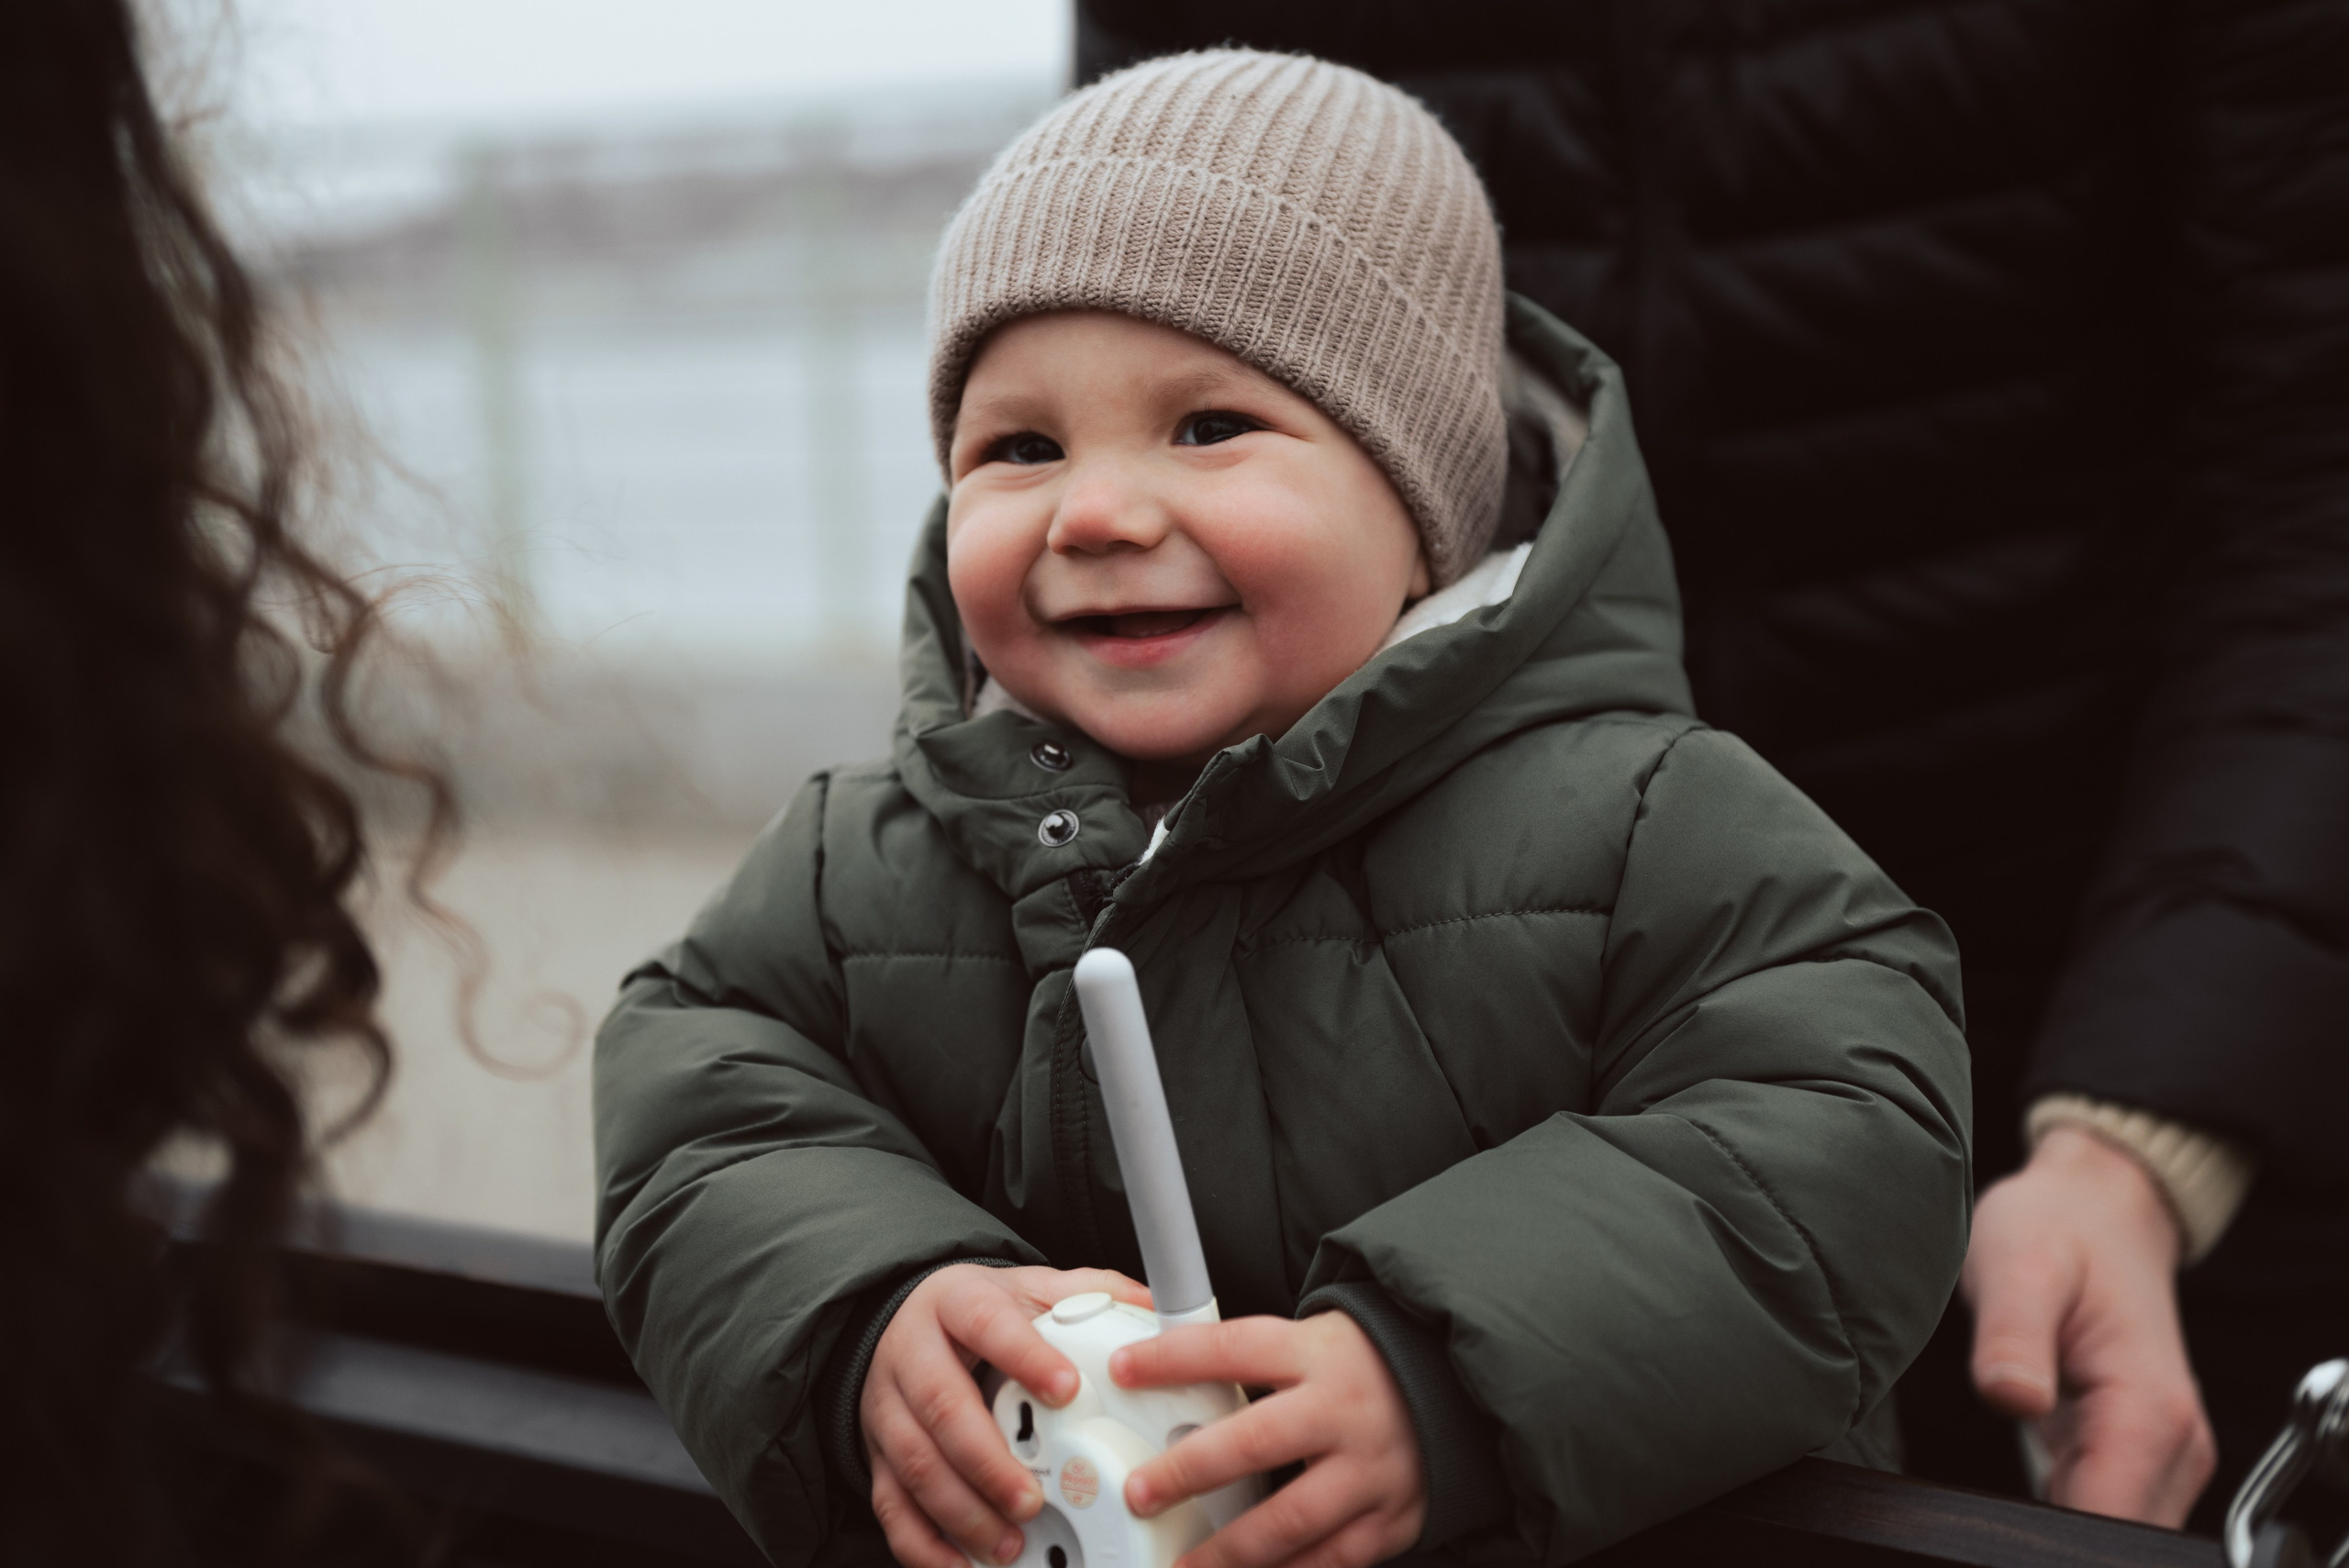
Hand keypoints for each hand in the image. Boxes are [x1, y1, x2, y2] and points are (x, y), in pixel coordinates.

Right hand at [863, 1264, 1151, 1567]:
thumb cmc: (978, 1315)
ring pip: (915, 1463)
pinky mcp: (878, 1455)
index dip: (1025, 1357)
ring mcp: (888, 1408)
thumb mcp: (1029, 1289)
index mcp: (955, 1303)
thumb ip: (1089, 1295)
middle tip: (1033, 1498)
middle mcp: (912, 1354)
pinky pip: (891, 1506)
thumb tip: (1154, 1308)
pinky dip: (925, 1544)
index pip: (986, 1324)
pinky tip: (962, 1563)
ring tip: (1008, 1540)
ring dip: (963, 1510)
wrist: (908, 1323)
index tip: (1068, 1390)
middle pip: (941, 1406)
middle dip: (988, 1461)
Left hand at [1111, 1312, 1423, 1567]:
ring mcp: (1370, 1470)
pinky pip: (1332, 1560)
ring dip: (1229, 1550)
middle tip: (1141, 1493)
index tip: (1122, 1370)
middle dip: (1190, 1472)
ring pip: (1291, 1517)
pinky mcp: (1392, 1519)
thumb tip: (1164, 1380)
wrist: (1456, 1390)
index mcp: (1317, 1354)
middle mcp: (1343, 1411)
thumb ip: (1250, 1364)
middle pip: (1256, 1442)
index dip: (1174, 1358)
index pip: (1235, 1348)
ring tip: (1182, 1566)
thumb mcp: (1313, 1342)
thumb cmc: (1363, 1367)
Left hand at [1963, 1125, 2216, 1525]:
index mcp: (2150, 1410)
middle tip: (1987, 1490)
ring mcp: (2163, 1455)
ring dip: (2056, 1520)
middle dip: (2051, 1533)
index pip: (2112, 1524)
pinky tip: (2024, 1467)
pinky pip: (2106, 1510)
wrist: (2095, 1208)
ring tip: (2005, 1464)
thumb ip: (2013, 1337)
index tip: (1994, 1519)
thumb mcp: (2017, 1265)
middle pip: (2116, 1539)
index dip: (2051, 1535)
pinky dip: (2064, 1504)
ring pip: (2114, 1531)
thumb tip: (2011, 1398)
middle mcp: (2175, 1444)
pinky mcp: (2140, 1454)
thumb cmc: (2055, 1228)